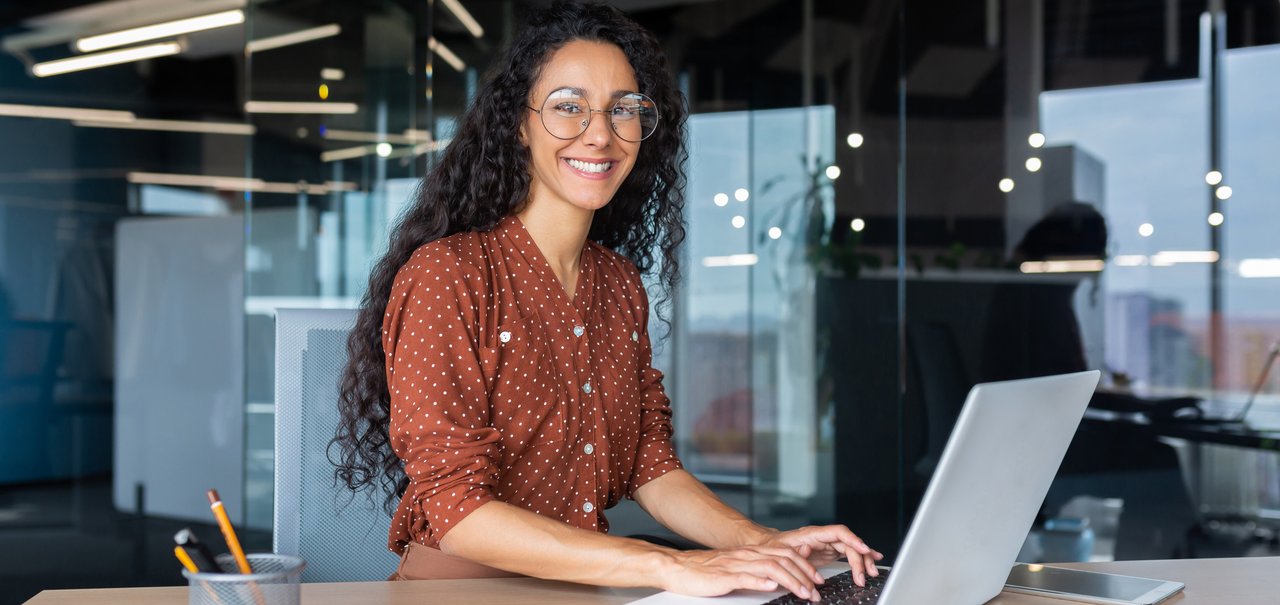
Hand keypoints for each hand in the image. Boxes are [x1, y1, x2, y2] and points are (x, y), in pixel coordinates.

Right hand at [658, 545, 826, 600]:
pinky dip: (760, 580)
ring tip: (803, 592)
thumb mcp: (735, 570)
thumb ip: (755, 572)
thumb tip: (776, 580)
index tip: (817, 580)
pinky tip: (771, 585)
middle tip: (816, 590)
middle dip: (804, 575)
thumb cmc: (704, 572)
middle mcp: (746, 555)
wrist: (677, 568)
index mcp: (750, 553)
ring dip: (791, 580)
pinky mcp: (723, 576)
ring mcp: (735, 565)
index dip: (804, 566)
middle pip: (783, 559)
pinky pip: (745, 576)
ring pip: (770, 567)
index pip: (785, 555)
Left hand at [758, 525, 883, 586]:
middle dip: (860, 559)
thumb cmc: (775, 547)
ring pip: (851, 549)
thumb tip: (808, 552)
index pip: (838, 532)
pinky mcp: (830, 551)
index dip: (853, 539)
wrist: (770, 546)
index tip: (863, 549)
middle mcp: (823, 537)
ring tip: (872, 573)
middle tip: (864, 576)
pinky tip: (873, 559)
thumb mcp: (781, 551)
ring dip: (863, 560)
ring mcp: (828, 544)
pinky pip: (849, 553)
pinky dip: (861, 557)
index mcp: (813, 534)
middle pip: (848, 544)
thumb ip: (796, 552)